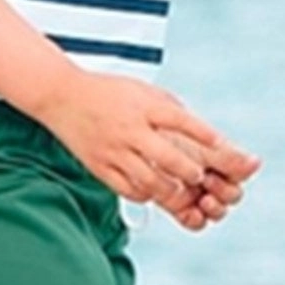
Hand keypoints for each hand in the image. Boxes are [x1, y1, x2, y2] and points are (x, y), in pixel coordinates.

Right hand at [30, 70, 254, 209]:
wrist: (61, 96)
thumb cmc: (108, 92)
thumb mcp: (143, 90)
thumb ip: (171, 110)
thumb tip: (203, 132)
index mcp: (143, 107)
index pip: (181, 122)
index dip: (205, 136)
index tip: (223, 148)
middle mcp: (129, 129)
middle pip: (168, 158)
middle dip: (190, 172)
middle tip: (199, 176)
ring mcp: (113, 151)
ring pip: (150, 181)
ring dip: (171, 189)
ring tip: (180, 188)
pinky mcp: (99, 167)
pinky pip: (128, 190)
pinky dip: (146, 194)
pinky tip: (153, 190)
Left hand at [152, 127, 260, 232]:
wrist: (136, 140)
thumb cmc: (168, 135)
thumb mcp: (199, 145)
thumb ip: (228, 157)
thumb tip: (257, 163)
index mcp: (220, 159)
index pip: (239, 177)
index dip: (233, 179)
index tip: (216, 173)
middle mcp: (212, 177)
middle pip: (231, 196)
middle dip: (224, 192)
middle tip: (207, 182)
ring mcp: (196, 194)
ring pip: (216, 212)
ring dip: (215, 209)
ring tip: (203, 199)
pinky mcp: (179, 207)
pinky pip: (196, 222)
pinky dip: (197, 220)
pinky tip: (192, 213)